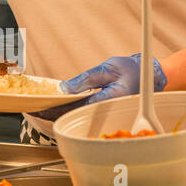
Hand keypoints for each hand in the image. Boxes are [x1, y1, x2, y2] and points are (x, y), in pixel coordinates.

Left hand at [30, 54, 166, 120]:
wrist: (150, 76)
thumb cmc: (131, 70)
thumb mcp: (109, 68)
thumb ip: (87, 78)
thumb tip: (65, 88)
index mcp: (109, 100)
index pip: (77, 108)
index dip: (56, 109)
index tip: (40, 108)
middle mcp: (107, 111)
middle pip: (74, 116)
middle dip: (53, 114)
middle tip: (34, 111)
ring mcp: (106, 114)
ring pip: (78, 117)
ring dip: (59, 114)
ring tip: (41, 110)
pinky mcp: (104, 111)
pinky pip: (84, 113)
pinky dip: (68, 111)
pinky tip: (57, 108)